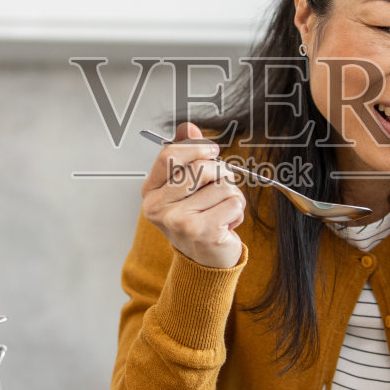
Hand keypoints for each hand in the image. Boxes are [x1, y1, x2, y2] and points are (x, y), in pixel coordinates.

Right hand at [141, 122, 245, 269]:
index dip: (195, 147)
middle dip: (220, 172)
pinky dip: (238, 210)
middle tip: (222, 185)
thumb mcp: (186, 188)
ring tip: (221, 211)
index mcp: (151, 192)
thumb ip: (186, 156)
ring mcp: (179, 221)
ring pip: (221, 185)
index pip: (169, 155)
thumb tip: (188, 127)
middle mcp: (159, 208)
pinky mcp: (202, 231)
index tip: (212, 151)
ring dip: (231, 195)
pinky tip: (226, 223)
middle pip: (199, 168)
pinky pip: (234, 201)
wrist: (204, 262)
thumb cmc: (196, 221)